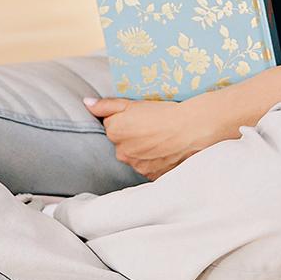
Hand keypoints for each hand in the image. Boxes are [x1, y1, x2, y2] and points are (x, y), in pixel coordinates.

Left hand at [83, 92, 234, 180]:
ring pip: (136, 156)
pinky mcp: (153, 176)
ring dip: (144, 150)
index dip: (127, 121)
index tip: (141, 117)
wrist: (194, 128)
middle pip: (122, 143)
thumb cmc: (166, 112)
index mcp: (115, 132)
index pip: (112, 127)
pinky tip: (166, 150)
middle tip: (152, 127)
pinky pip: (149, 167)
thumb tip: (86, 104)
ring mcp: (138, 166)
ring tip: (162, 138)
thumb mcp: (134, 103)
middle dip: (133, 137)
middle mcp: (122, 153)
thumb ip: (106, 105)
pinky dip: (155, 160)